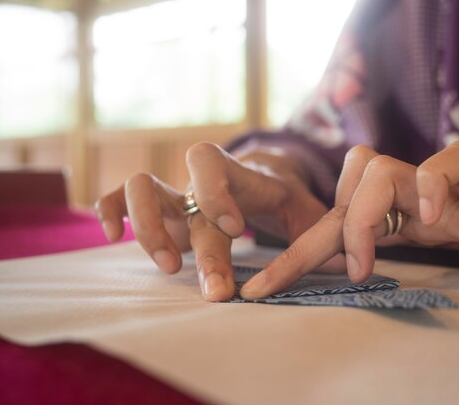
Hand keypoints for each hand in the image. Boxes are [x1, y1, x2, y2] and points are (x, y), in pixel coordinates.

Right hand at [95, 142, 330, 300]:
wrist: (264, 173)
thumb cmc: (286, 198)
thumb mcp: (308, 210)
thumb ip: (323, 230)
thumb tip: (349, 260)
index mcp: (242, 175)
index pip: (218, 168)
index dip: (217, 195)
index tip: (238, 234)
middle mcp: (204, 181)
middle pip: (184, 195)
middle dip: (197, 245)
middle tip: (215, 290)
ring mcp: (177, 190)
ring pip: (141, 187)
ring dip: (148, 228)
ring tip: (170, 267)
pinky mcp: (158, 204)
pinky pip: (119, 196)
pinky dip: (110, 211)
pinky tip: (112, 237)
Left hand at [241, 141, 458, 297]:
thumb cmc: (455, 223)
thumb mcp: (404, 241)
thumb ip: (365, 245)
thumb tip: (325, 264)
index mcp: (374, 202)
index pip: (325, 227)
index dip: (292, 258)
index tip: (258, 291)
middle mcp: (391, 181)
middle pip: (339, 199)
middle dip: (315, 245)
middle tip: (313, 281)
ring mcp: (423, 169)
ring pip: (376, 172)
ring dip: (367, 220)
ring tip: (369, 262)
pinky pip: (436, 167)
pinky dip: (431, 191)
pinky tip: (435, 219)